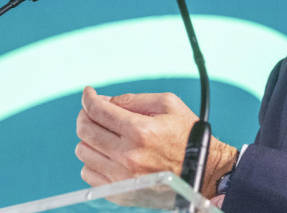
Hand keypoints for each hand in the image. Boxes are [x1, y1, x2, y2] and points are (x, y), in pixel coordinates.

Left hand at [75, 86, 238, 196]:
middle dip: (86, 115)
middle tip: (95, 112)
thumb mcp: (168, 104)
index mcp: (140, 130)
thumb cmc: (186, 135)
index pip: (97, 110)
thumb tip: (103, 100)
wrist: (203, 170)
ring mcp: (122, 176)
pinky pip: (88, 173)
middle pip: (85, 130)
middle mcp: (128, 155)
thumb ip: (133, 99)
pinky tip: (108, 154)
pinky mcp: (120, 193)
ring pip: (83, 151)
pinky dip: (93, 161)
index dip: (88, 97)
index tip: (89, 93)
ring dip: (90, 139)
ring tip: (106, 135)